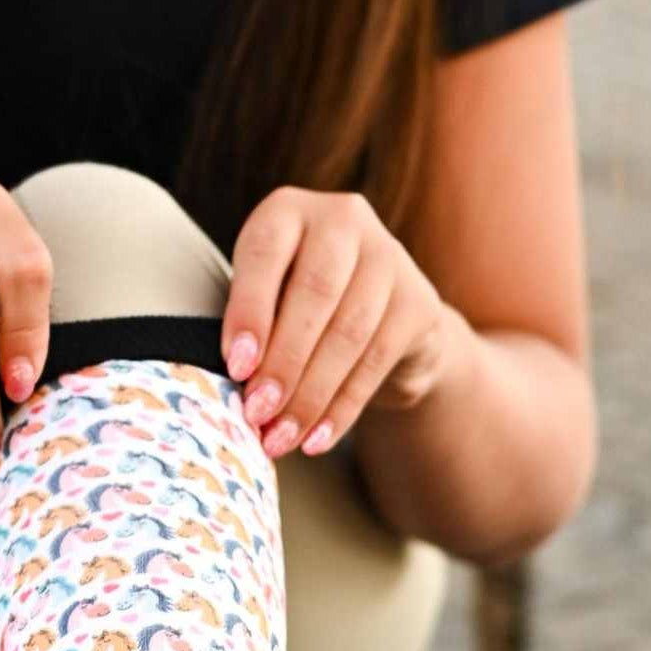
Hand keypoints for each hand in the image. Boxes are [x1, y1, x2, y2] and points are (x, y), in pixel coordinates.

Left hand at [220, 187, 459, 457]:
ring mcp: (388, 256)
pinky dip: (342, 407)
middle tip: (256, 413)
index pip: (266, 253)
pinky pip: (376, 361)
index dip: (250, 310)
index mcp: (288, 210)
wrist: (376, 324)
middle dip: (283, 361)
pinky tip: (316, 440)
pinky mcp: (419, 302)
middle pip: (314, 293)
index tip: (236, 366)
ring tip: (280, 437)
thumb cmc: (293, 312)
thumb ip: (250, 328)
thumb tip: (232, 386)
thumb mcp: (264, 303)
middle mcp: (342, 219)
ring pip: (348, 332)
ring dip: (310, 395)